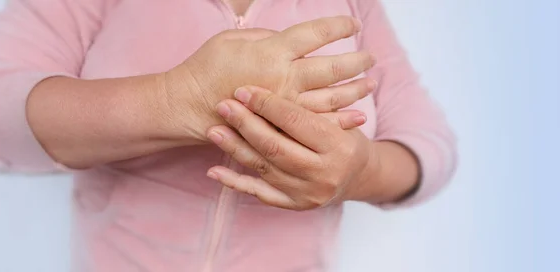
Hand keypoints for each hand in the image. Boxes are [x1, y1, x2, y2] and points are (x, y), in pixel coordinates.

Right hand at [157, 16, 374, 141]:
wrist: (188, 105)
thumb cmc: (206, 67)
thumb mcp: (231, 38)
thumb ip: (265, 37)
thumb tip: (290, 41)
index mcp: (273, 51)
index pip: (315, 34)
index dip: (338, 27)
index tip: (352, 25)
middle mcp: (285, 77)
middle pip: (333, 67)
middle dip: (356, 61)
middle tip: (370, 58)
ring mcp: (286, 105)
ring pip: (332, 97)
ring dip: (356, 90)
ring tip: (371, 83)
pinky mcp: (282, 127)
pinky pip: (318, 124)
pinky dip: (342, 120)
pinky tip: (358, 116)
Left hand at [204, 86, 376, 209]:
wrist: (360, 175)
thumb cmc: (344, 136)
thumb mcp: (339, 116)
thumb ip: (310, 102)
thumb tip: (270, 75)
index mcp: (338, 145)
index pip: (296, 121)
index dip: (267, 104)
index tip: (243, 89)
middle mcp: (325, 173)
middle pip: (276, 146)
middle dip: (246, 124)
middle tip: (223, 106)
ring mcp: (309, 193)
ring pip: (264, 168)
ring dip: (235, 148)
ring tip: (213, 130)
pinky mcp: (296, 206)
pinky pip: (260, 194)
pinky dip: (235, 182)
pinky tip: (214, 170)